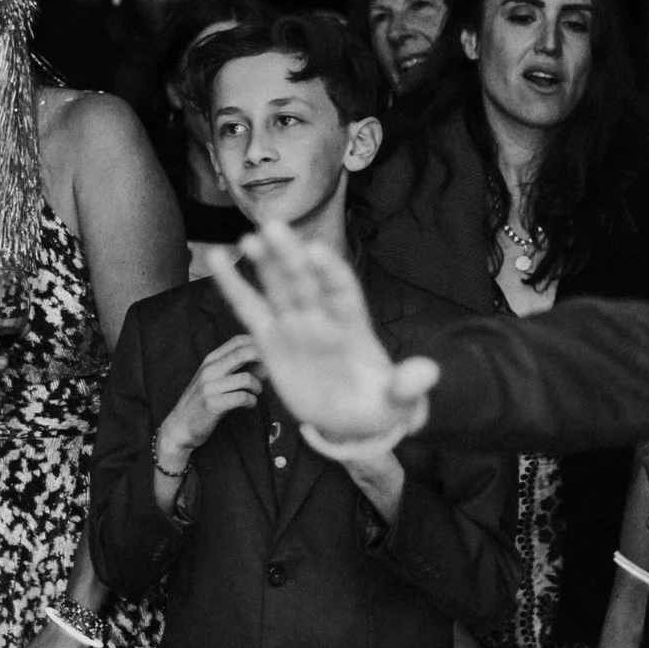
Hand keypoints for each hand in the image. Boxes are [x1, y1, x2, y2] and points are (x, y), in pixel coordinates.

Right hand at [159, 335, 261, 464]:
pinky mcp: (213, 405)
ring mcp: (210, 387)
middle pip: (243, 353)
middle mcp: (209, 370)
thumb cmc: (202, 402)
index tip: (269, 353)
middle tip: (273, 370)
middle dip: (263, 359)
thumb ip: (234, 369)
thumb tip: (266, 363)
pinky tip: (249, 404)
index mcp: (210, 361)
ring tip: (255, 393)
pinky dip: (251, 401)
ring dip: (258, 387)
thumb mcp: (213, 380)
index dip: (257, 343)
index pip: (237, 341)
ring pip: (246, 378)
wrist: (180, 426)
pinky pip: (242, 397)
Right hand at [210, 223, 436, 443]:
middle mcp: (322, 317)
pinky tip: (218, 258)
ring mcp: (295, 325)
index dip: (331, 273)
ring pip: (278, 287)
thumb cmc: (377, 404)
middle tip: (275, 228)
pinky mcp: (271, 339)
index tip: (317, 252)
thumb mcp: (397, 402)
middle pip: (306, 281)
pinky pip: (250, 309)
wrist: (350, 418)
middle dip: (291, 257)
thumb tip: (430, 372)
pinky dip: (234, 285)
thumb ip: (409, 387)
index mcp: (354, 326)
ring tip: (249, 239)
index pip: (342, 292)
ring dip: (265, 263)